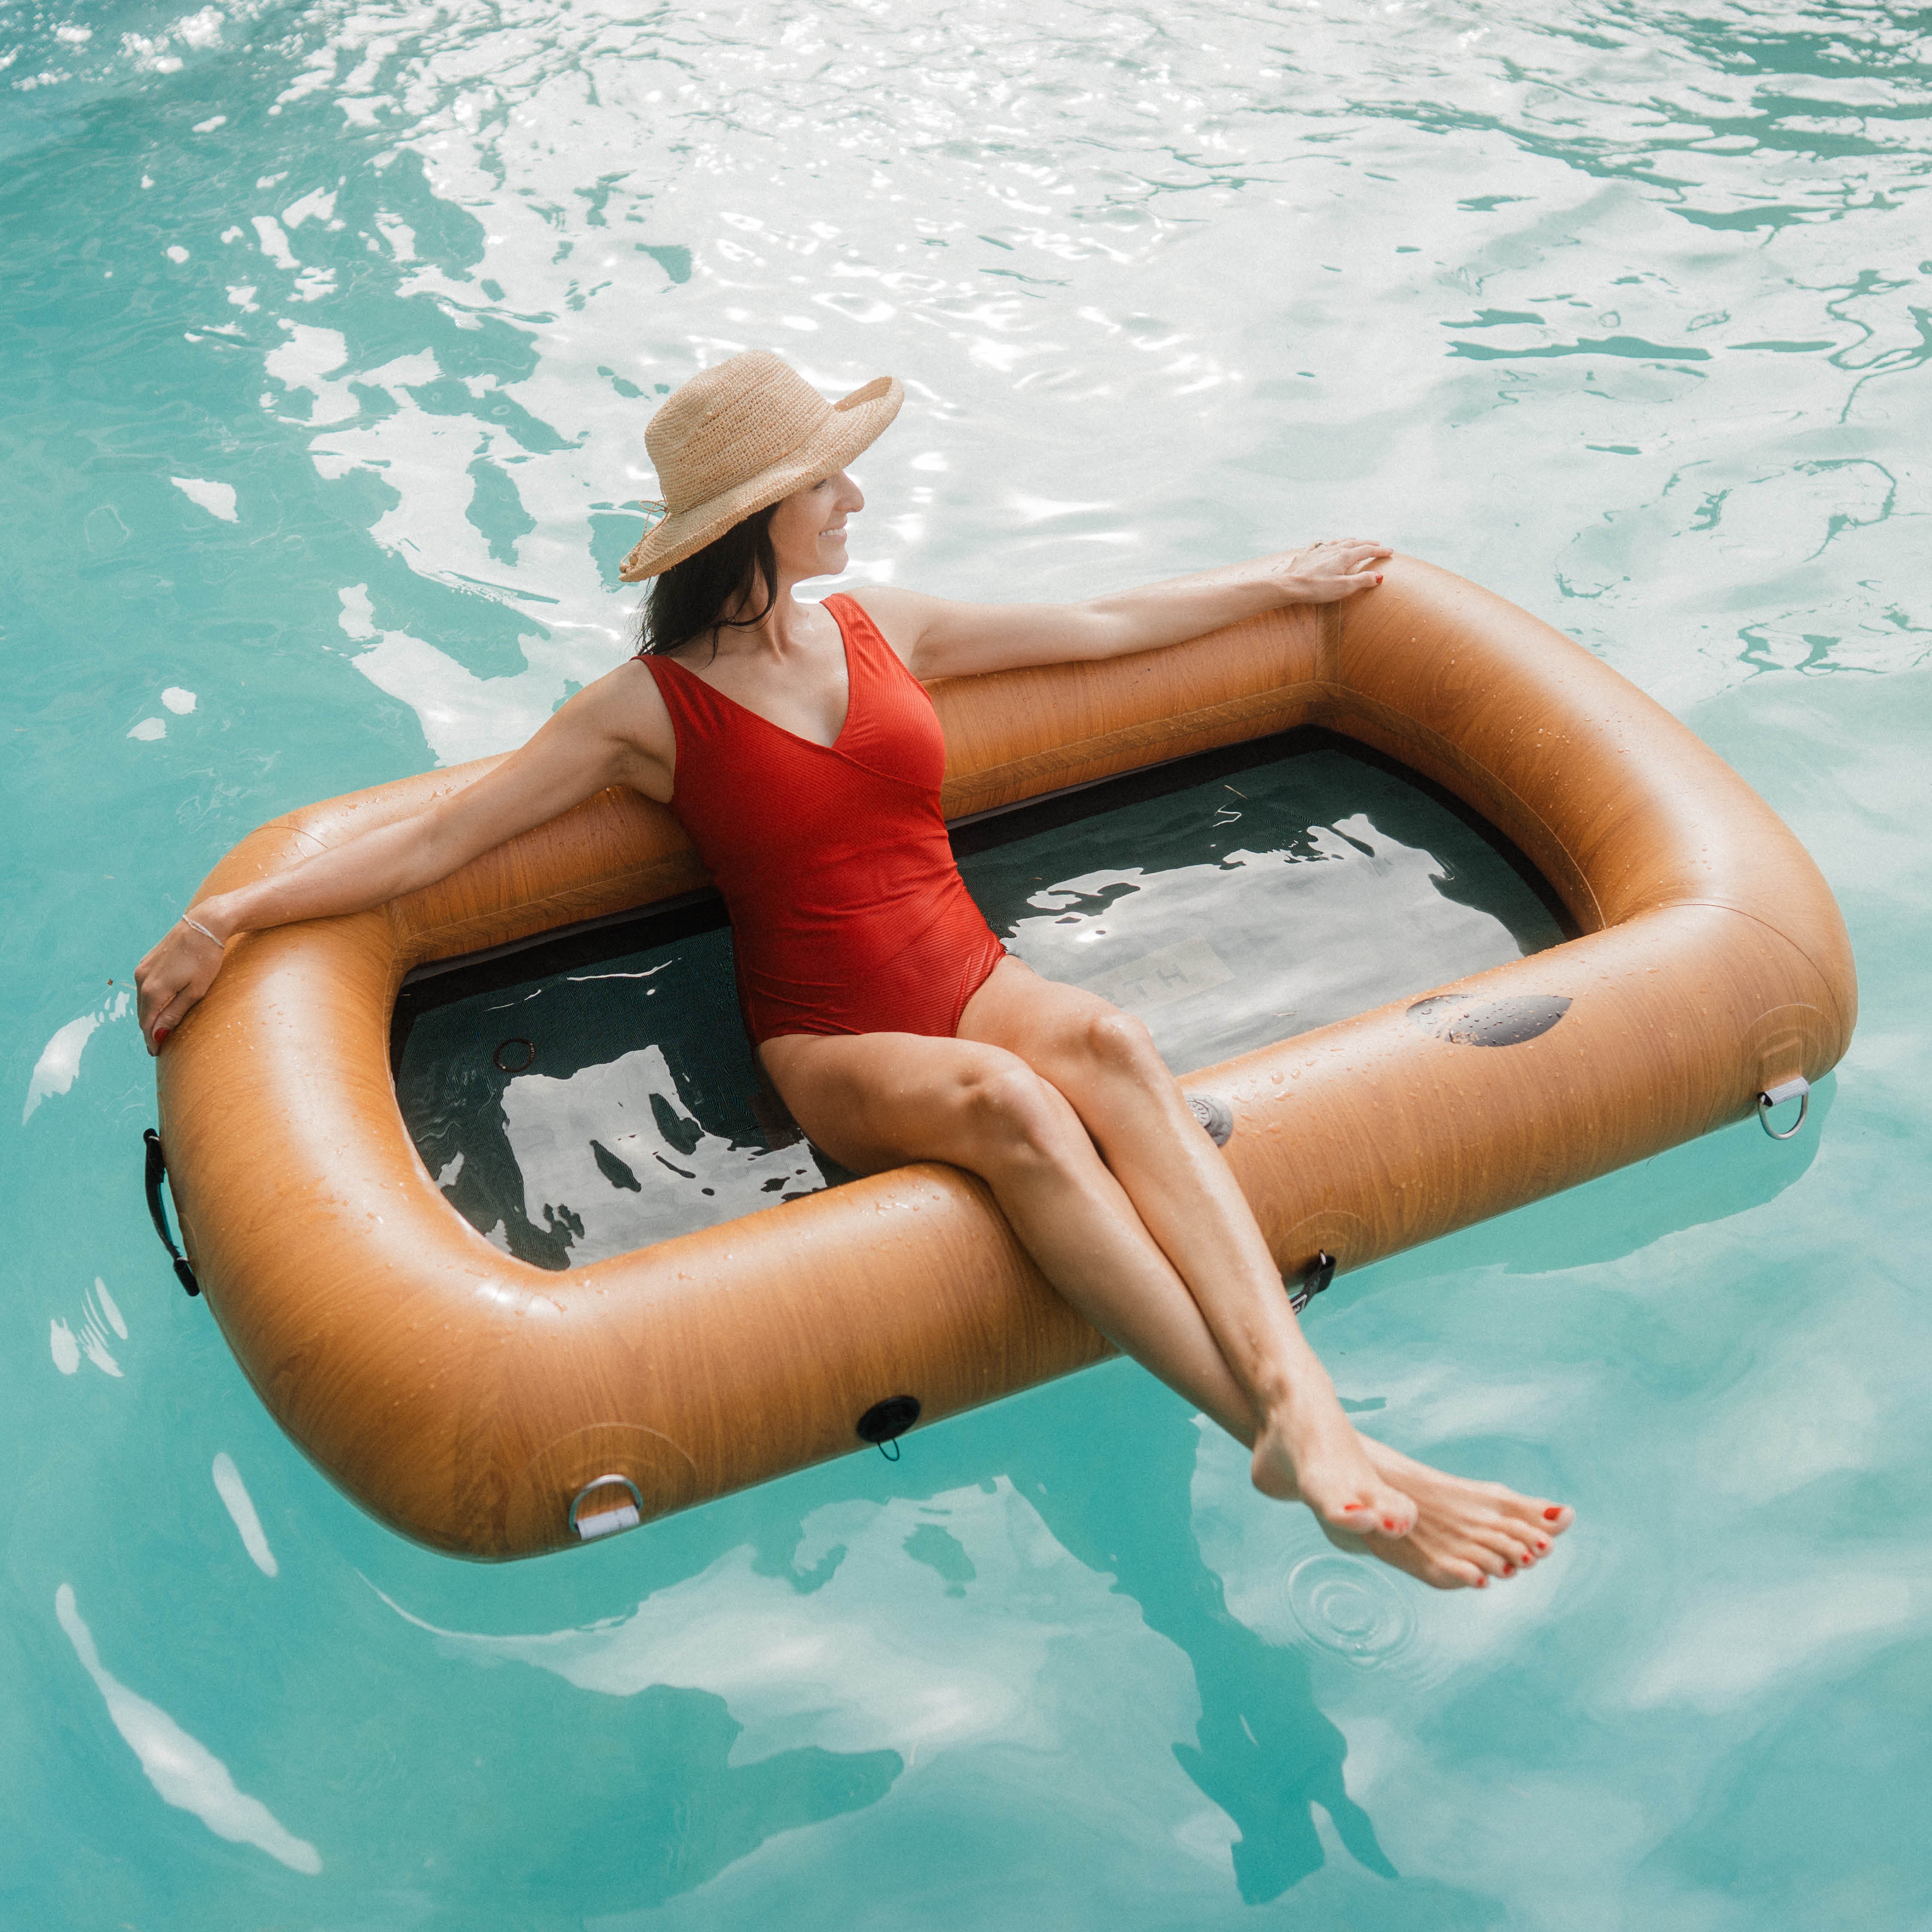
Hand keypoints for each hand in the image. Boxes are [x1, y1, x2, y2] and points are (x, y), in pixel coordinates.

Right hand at [135, 911, 228, 1053]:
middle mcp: (142, 980)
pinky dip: (149, 1000)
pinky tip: (158, 1006)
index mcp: (153, 990)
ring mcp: (142, 969)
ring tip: (158, 1029)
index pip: (147, 1024)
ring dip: (148, 1015)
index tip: (156, 1053)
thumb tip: (158, 1034)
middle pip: (143, 1014)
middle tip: (157, 1046)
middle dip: (149, 1030)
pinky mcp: (146, 961)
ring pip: (142, 1001)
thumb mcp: (195, 991)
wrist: (204, 925)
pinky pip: (144, 988)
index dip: (152, 1040)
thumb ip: (175, 1013)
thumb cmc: (206, 959)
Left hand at [1278, 538, 1391, 603]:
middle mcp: (1332, 549)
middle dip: (1367, 543)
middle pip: (1353, 543)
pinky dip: (1325, 543)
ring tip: (1355, 540)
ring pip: (1337, 541)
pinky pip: (1317, 545)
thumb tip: (1379, 576)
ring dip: (1348, 540)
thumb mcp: (1343, 588)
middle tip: (1377, 543)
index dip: (1380, 551)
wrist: (1288, 585)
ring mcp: (1317, 551)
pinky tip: (1322, 544)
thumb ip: (1362, 580)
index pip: (1367, 550)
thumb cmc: (1316, 589)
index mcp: (1344, 557)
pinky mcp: (1305, 555)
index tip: (1390, 551)